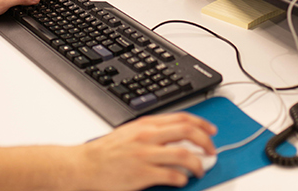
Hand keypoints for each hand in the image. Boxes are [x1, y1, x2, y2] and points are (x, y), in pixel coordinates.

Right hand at [73, 112, 216, 190]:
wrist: (86, 165)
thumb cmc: (107, 150)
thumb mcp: (131, 132)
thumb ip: (153, 131)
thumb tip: (175, 136)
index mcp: (146, 124)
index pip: (181, 117)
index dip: (201, 123)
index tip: (211, 131)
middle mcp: (148, 135)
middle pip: (187, 131)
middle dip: (205, 141)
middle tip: (212, 151)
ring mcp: (146, 154)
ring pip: (183, 153)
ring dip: (198, 163)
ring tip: (201, 169)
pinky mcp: (142, 173)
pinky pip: (171, 175)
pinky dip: (182, 178)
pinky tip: (183, 180)